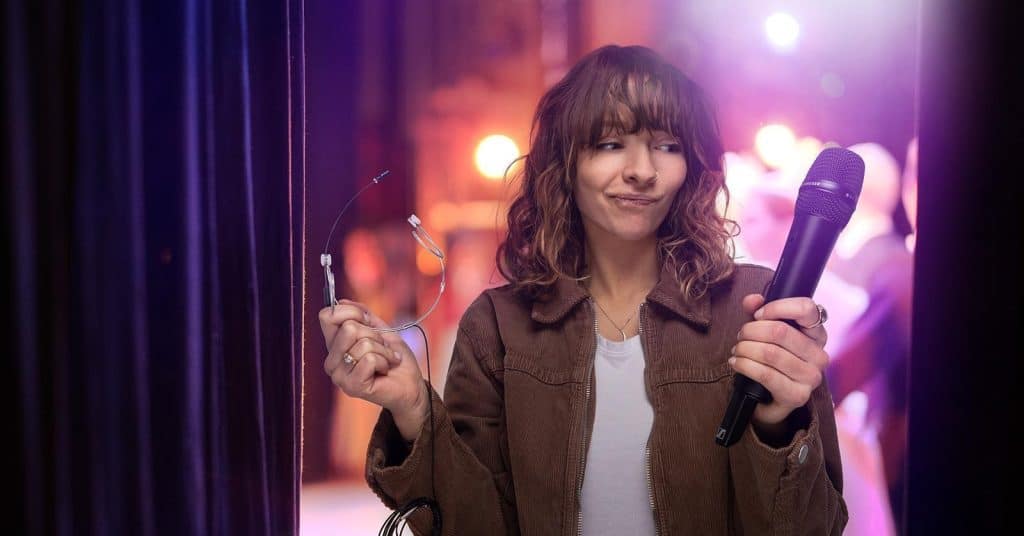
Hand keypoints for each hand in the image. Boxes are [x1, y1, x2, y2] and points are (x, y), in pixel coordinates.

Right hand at [319, 299, 428, 439]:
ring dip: (383, 350)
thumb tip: (341, 302)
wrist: (411, 384)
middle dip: (374, 334)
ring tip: (386, 361)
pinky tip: (385, 369)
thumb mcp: (380, 329)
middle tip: (381, 348)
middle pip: (348, 328)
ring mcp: (339, 375)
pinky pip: (369, 359)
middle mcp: (332, 361)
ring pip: (362, 343)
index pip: (327, 317)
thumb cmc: (394, 358)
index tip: (368, 322)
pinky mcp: (352, 386)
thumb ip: (361, 314)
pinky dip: (385, 360)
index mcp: (334, 346)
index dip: (351, 312)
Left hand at [729, 294, 829, 427]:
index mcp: (817, 334)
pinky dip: (744, 365)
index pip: (806, 309)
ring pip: (770, 353)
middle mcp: (819, 355)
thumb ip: (758, 312)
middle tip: (740, 336)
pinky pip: (765, 375)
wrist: (770, 399)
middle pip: (780, 331)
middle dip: (751, 331)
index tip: (758, 315)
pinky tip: (736, 363)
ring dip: (745, 349)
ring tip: (737, 350)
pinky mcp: (798, 395)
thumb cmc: (770, 360)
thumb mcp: (764, 332)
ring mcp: (811, 377)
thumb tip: (752, 299)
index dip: (777, 307)